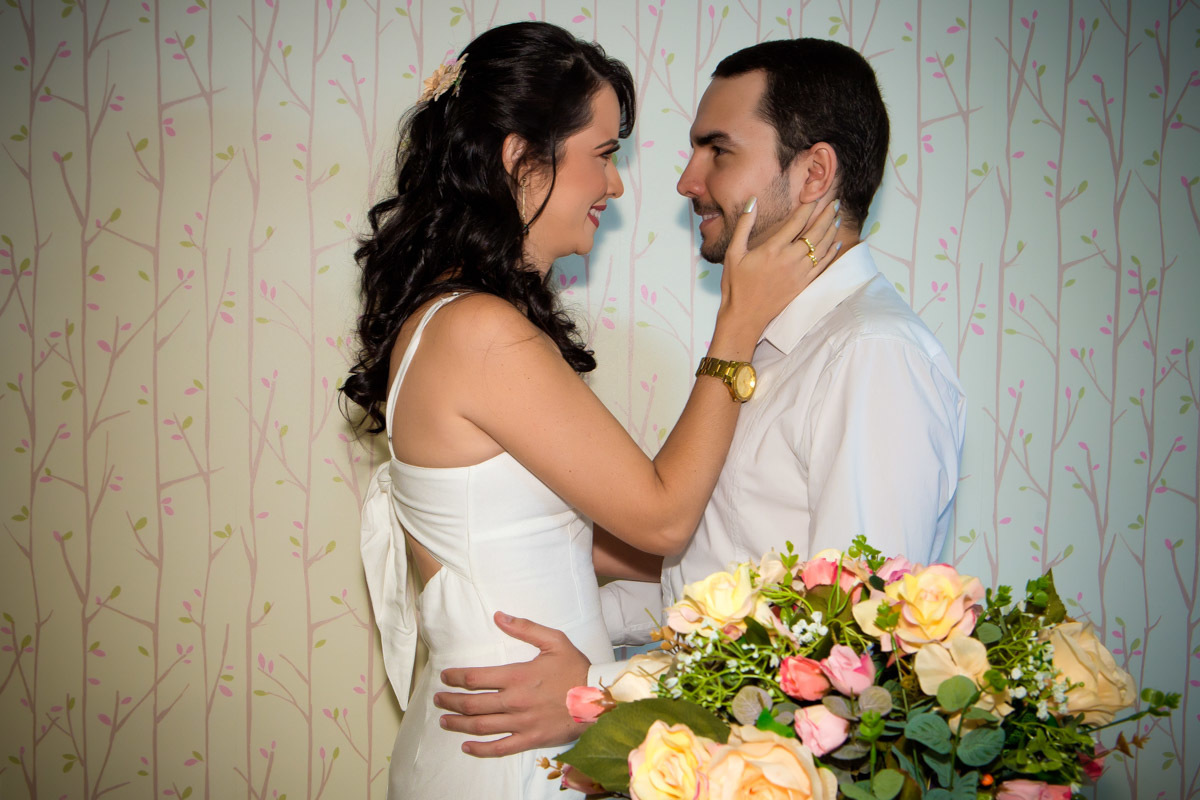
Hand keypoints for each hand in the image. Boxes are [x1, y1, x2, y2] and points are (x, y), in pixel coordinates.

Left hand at [434, 611, 591, 756]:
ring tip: (444, 720)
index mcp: (517, 676)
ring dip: (458, 724)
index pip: (475, 678)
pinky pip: (499, 748)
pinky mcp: (530, 740)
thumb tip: (499, 615)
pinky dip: (480, 749)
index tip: (444, 676)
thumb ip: (525, 627)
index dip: (455, 677)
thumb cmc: (576, 668)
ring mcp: (521, 723)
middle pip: (471, 704)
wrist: (598, 700)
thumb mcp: (554, 640)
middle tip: (438, 699)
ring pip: (480, 726)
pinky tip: (466, 746)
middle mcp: (514, 701)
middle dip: (450, 701)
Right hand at [719, 197, 839, 336]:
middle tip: (835, 202)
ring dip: (832, 231)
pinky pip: (822, 266)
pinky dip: (831, 253)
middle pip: (815, 232)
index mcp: (772, 249)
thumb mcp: (734, 253)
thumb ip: (744, 225)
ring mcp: (799, 273)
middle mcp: (790, 259)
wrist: (745, 316)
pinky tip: (836, 244)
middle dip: (827, 215)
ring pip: (822, 248)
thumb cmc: (736, 285)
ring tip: (837, 218)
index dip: (808, 207)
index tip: (814, 196)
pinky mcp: (803, 285)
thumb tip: (752, 201)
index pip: (796, 222)